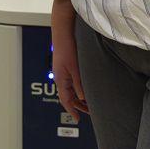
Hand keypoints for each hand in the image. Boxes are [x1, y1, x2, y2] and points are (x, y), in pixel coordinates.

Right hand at [50, 0, 88, 120]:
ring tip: (89, 101)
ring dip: (79, 96)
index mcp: (61, 78)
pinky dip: (78, 87)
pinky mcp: (67, 64)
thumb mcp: (75, 67)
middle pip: (68, 96)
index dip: (72, 110)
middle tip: (89, 111)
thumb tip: (82, 97)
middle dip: (78, 105)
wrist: (64, 29)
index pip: (65, 100)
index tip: (78, 119)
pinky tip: (85, 86)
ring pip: (70, 89)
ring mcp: (63, 70)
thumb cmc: (67, 46)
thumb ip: (79, 83)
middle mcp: (61, 76)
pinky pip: (72, 81)